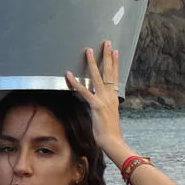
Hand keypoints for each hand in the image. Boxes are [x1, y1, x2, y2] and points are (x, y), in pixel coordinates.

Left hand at [65, 42, 126, 159]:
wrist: (113, 141)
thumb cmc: (110, 132)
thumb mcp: (108, 116)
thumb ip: (104, 107)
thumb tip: (99, 105)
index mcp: (114, 98)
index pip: (115, 77)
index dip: (115, 64)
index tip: (116, 52)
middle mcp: (110, 96)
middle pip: (109, 72)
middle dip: (108, 56)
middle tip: (107, 43)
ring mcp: (103, 100)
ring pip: (98, 77)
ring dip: (93, 63)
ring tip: (89, 50)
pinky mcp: (96, 105)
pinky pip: (84, 91)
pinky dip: (75, 83)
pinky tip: (68, 74)